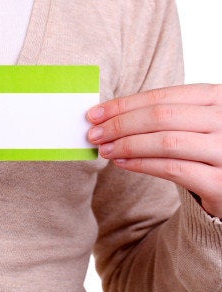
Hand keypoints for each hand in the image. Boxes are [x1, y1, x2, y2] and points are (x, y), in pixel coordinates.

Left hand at [87, 84, 221, 216]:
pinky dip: (142, 165)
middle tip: (94, 134)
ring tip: (104, 149)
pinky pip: (172, 169)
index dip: (123, 105)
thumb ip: (162, 115)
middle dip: (120, 125)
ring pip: (166, 143)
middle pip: (160, 117)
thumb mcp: (193, 121)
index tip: (94, 114)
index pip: (161, 97)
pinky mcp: (220, 182)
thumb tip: (106, 115)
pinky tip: (122, 163)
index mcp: (218, 98)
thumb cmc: (207, 147)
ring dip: (127, 145)